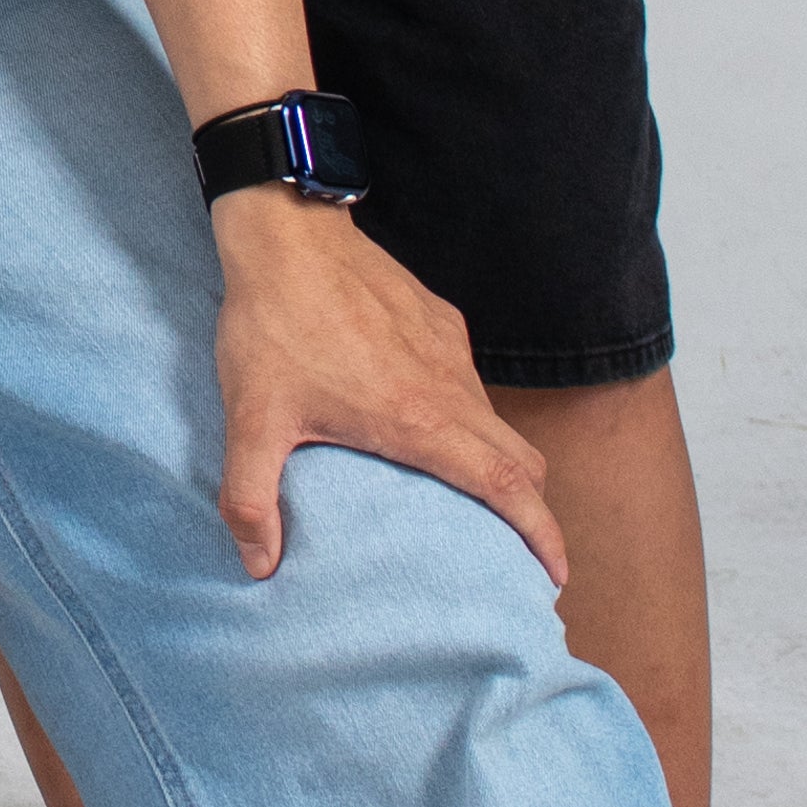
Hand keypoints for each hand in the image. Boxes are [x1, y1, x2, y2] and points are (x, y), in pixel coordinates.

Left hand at [210, 195, 567, 588]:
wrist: (287, 233)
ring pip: (496, 420)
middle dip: (532, 510)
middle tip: (518, 552)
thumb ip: (250, 498)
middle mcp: (450, 388)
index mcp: (421, 420)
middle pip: (521, 460)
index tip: (556, 573)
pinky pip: (469, 381)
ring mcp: (449, 351)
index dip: (540, 533)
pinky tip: (426, 424)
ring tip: (469, 497)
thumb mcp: (252, 418)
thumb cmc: (273, 326)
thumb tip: (258, 565)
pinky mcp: (439, 321)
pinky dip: (468, 417)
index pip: (508, 485)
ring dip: (497, 462)